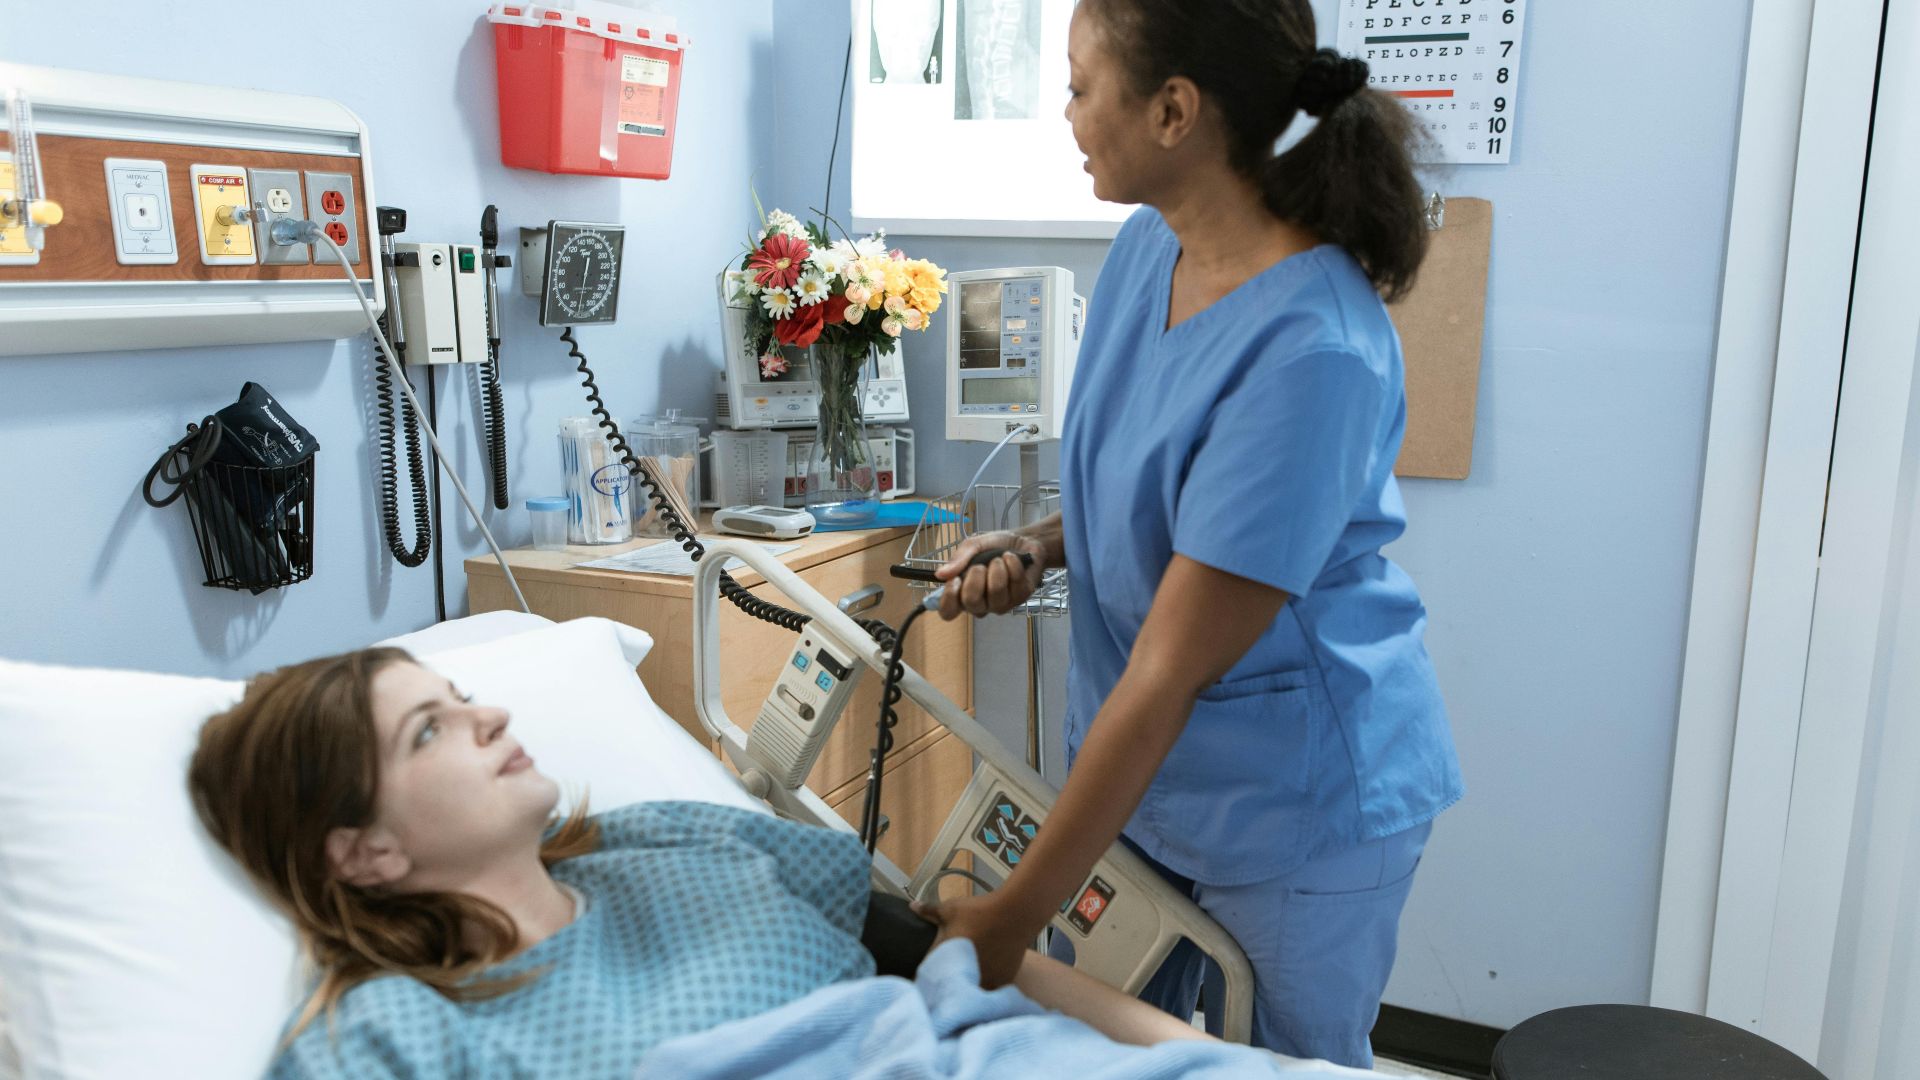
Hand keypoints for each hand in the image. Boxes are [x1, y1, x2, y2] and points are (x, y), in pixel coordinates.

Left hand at [911, 892, 1034, 989]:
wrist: (1015, 914)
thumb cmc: (979, 911)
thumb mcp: (950, 909)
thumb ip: (929, 911)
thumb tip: (911, 906)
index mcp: (947, 959)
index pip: (930, 976)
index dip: (927, 977)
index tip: (926, 977)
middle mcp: (965, 975)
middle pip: (951, 987)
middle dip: (947, 984)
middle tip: (947, 977)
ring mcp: (985, 981)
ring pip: (971, 991)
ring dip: (967, 987)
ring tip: (967, 979)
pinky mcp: (1002, 982)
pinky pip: (990, 989)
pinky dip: (986, 984)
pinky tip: (986, 976)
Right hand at [934, 531, 1046, 620]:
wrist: (1023, 540)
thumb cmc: (994, 546)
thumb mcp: (973, 545)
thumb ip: (958, 559)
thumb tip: (940, 574)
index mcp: (963, 593)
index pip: (948, 612)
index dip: (949, 599)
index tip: (955, 580)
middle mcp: (981, 604)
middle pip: (972, 603)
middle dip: (975, 579)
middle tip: (980, 565)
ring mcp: (1001, 604)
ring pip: (996, 594)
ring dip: (998, 570)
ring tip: (1000, 558)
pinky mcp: (1020, 599)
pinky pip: (1015, 586)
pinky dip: (1013, 566)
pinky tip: (1012, 559)